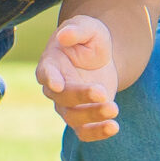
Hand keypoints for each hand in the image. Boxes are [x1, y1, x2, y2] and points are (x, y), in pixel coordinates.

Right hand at [36, 15, 121, 140]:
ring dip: (93, 116)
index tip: (57, 85)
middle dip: (82, 97)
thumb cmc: (89, 38)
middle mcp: (55, 88)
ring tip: (114, 109)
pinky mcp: (83, 117)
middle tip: (104, 93)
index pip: (45, 73)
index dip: (50, 79)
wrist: (101, 57)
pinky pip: (84, 131)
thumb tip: (64, 35)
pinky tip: (114, 127)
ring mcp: (67, 105)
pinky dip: (97, 133)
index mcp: (51, 63)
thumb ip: (77, 30)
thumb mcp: (88, 27)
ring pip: (73, 118)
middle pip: (62, 98)